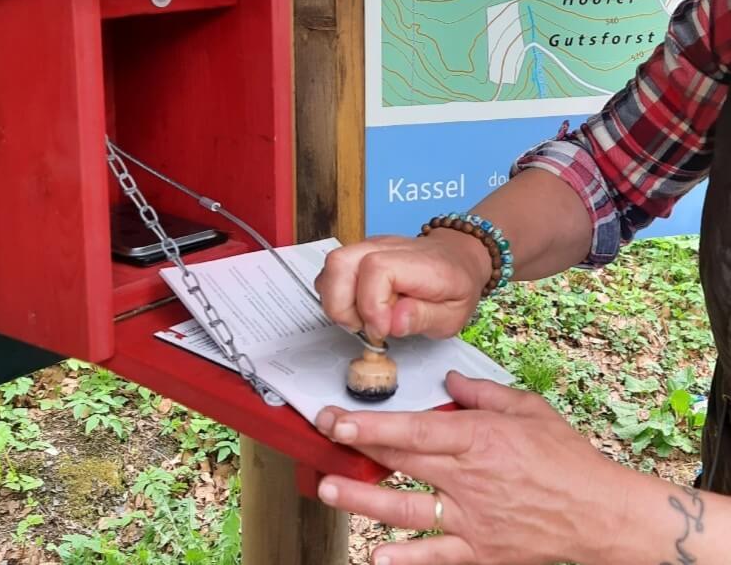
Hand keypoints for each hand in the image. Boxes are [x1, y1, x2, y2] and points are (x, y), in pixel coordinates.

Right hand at [314, 232, 491, 340]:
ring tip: (359, 319)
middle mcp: (389, 247)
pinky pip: (334, 270)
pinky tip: (356, 308)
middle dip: (341, 305)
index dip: (371, 305)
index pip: (376, 269)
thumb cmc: (456, 286)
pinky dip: (336, 293)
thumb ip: (424, 318)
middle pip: (340, 261)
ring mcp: (371, 246)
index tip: (381, 330)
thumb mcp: (454, 314)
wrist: (458, 257)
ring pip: (332, 264)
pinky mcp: (360, 252)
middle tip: (362, 327)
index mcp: (418, 262)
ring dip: (335, 300)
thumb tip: (393, 322)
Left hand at [314, 372, 625, 564]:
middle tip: (322, 437)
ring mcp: (472, 519)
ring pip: (406, 508)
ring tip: (329, 490)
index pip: (413, 428)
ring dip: (363, 500)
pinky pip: (437, 556)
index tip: (336, 418)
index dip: (370, 424)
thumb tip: (448, 379)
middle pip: (401, 461)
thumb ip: (482, 392)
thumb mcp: (527, 409)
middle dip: (356, 448)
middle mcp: (468, 478)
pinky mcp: (482, 551)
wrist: (603, 515)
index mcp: (478, 438)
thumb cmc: (566, 458)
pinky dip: (407, 560)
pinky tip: (377, 558)